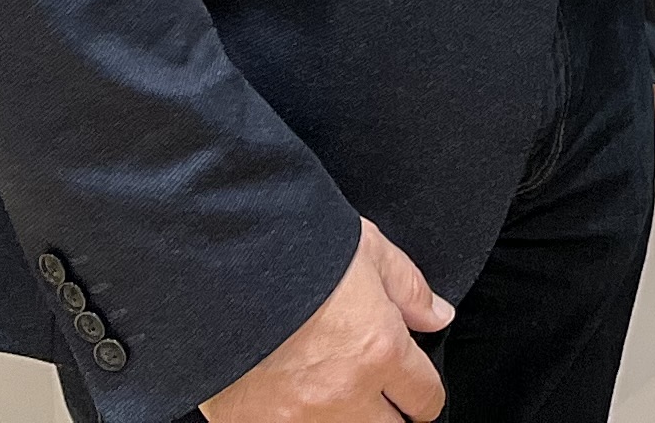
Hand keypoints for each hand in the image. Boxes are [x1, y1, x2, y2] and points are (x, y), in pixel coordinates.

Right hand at [204, 220, 451, 421]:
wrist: (217, 263)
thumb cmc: (293, 250)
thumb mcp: (367, 250)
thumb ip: (409, 289)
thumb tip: (438, 317)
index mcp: (379, 351)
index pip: (424, 399)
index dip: (424, 393)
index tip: (415, 389)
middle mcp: (343, 395)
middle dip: (389, 413)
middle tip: (377, 393)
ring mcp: (296, 418)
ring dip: (345, 418)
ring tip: (332, 393)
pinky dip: (295, 420)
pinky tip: (289, 401)